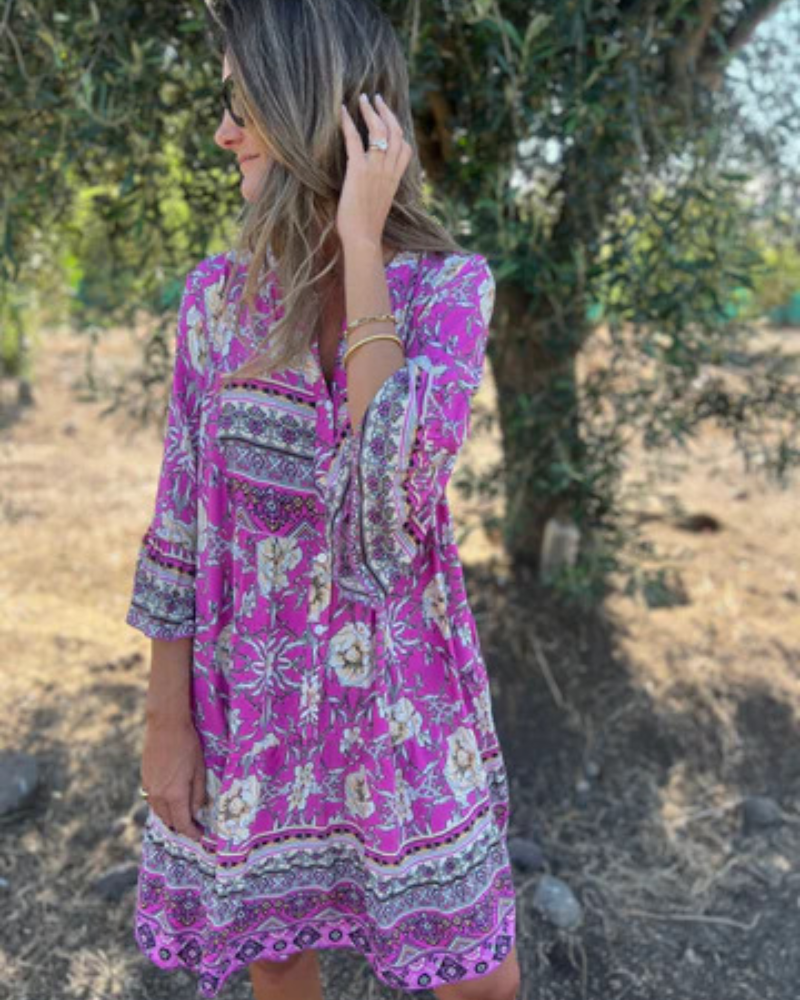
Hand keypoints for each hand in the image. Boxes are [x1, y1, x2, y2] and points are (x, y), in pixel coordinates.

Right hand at [141, 716, 206, 841]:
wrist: (165, 726)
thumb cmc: (187, 745)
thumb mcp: (199, 769)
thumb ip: (198, 794)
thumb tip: (197, 812)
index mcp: (175, 795)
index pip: (182, 823)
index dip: (192, 833)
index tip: (200, 836)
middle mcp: (159, 796)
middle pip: (169, 821)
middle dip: (182, 826)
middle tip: (194, 824)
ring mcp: (149, 788)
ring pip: (159, 812)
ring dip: (171, 816)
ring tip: (183, 813)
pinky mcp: (144, 779)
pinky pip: (153, 800)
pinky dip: (162, 805)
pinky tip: (171, 799)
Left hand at [337, 93, 412, 249]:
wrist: (364, 239)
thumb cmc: (367, 229)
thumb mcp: (380, 206)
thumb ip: (380, 190)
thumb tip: (373, 187)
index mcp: (395, 180)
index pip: (405, 149)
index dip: (399, 130)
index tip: (390, 119)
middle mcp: (389, 171)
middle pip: (395, 132)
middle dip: (386, 111)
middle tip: (376, 97)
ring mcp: (375, 169)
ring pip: (379, 131)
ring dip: (370, 111)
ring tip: (362, 98)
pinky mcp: (359, 171)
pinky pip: (355, 140)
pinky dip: (348, 122)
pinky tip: (342, 111)